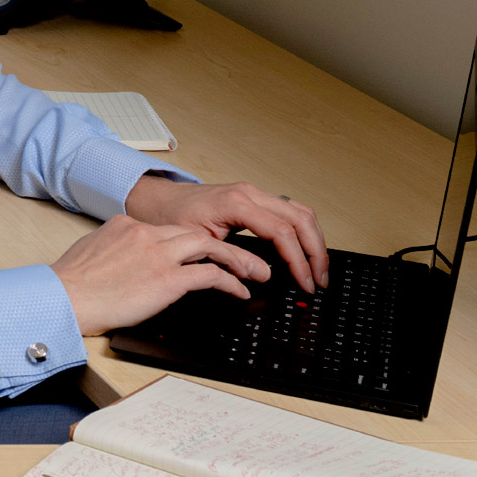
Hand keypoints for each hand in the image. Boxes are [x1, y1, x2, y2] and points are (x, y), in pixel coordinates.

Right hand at [51, 215, 268, 335]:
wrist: (64, 295)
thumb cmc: (72, 283)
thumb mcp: (93, 252)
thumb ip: (115, 249)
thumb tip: (126, 259)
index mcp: (127, 225)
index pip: (168, 229)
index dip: (192, 241)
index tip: (206, 252)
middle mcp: (146, 233)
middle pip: (195, 233)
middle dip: (223, 245)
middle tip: (244, 258)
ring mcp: (158, 255)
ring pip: (210, 247)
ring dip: (237, 259)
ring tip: (256, 271)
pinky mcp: (167, 279)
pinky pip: (210, 276)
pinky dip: (230, 282)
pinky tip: (240, 291)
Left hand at [125, 176, 329, 293]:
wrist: (156, 199)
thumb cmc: (170, 218)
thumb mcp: (197, 243)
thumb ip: (230, 259)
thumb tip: (263, 275)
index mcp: (236, 203)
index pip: (282, 232)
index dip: (299, 261)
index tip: (306, 283)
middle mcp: (249, 193)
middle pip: (300, 219)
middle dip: (316, 251)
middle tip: (320, 281)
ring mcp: (253, 193)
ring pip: (300, 211)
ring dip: (315, 240)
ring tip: (318, 269)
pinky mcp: (254, 198)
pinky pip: (289, 210)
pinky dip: (303, 230)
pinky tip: (306, 250)